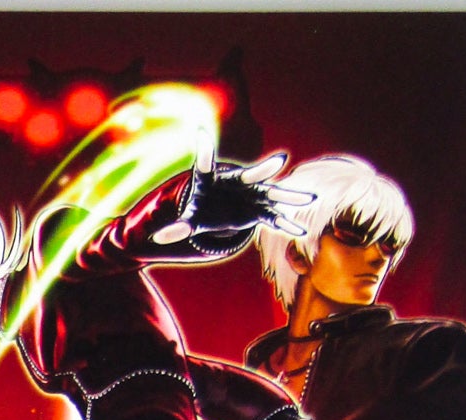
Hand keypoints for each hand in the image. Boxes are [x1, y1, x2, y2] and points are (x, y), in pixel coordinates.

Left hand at [156, 151, 312, 249]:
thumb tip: (156, 239)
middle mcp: (243, 184)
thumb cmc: (204, 206)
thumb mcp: (191, 218)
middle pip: (255, 174)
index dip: (204, 152)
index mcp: (220, 179)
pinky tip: (301, 231)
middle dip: (267, 168)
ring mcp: (256, 196)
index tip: (199, 134)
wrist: (221, 207)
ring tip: (309, 198)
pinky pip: (276, 218)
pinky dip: (287, 225)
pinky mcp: (262, 212)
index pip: (210, 166)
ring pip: (275, 194)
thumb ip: (179, 227)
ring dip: (291, 196)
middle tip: (280, 160)